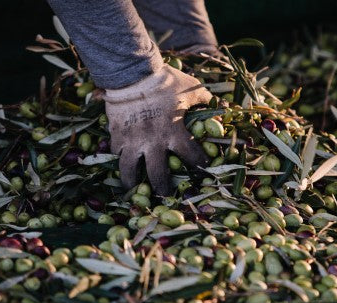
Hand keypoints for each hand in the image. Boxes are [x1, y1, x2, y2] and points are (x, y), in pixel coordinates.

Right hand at [104, 64, 211, 194]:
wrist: (132, 73)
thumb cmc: (165, 81)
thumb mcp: (191, 89)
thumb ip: (206, 101)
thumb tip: (221, 107)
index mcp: (175, 133)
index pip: (192, 157)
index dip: (201, 165)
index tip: (204, 169)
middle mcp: (153, 143)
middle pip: (158, 176)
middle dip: (163, 189)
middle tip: (166, 197)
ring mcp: (132, 141)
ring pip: (130, 173)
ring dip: (133, 185)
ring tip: (135, 193)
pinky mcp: (116, 136)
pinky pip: (115, 156)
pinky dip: (118, 164)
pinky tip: (121, 170)